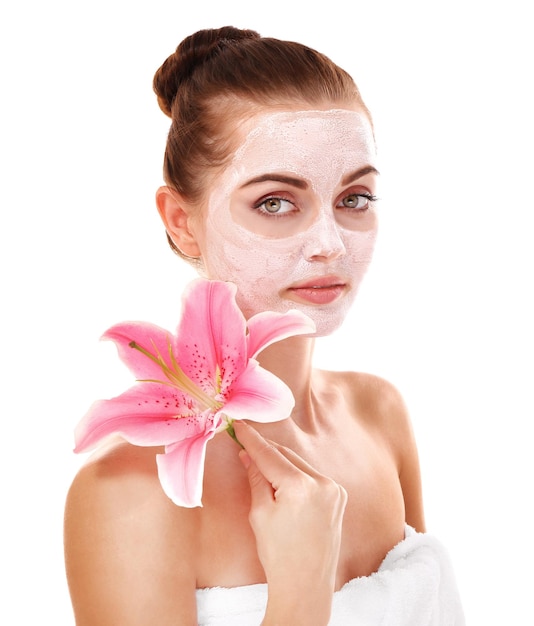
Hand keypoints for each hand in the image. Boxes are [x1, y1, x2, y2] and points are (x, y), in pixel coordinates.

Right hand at [234, 421, 346, 624]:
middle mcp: (322, 483)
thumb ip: (256, 478)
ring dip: (281, 462)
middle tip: (244, 445)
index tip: (239, 425)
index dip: (252, 439)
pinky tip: (282, 480)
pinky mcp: (339, 496)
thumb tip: (248, 455)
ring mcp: (334, 489)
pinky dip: (296, 473)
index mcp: (300, 487)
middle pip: (286, 456)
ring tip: (260, 466)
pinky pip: (311, 475)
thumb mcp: (260, 513)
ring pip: (299, 464)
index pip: (269, 455)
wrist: (306, 585)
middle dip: (265, 451)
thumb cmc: (278, 553)